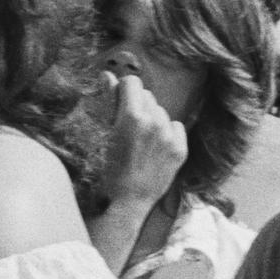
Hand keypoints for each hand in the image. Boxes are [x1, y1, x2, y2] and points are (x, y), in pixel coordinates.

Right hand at [98, 71, 187, 209]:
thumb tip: (107, 75)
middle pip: (147, 96)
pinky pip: (175, 126)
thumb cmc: (104, 170)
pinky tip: (153, 147)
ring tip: (138, 141)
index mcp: (131, 117)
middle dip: (136, 105)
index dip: (122, 90)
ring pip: (161, 111)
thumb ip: (106, 102)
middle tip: (124, 127)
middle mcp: (154, 123)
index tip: (117, 101)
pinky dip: (165, 132)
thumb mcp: (99, 134)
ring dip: (150, 119)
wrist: (125, 202)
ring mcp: (170, 137)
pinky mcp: (181, 149)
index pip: (132, 83)